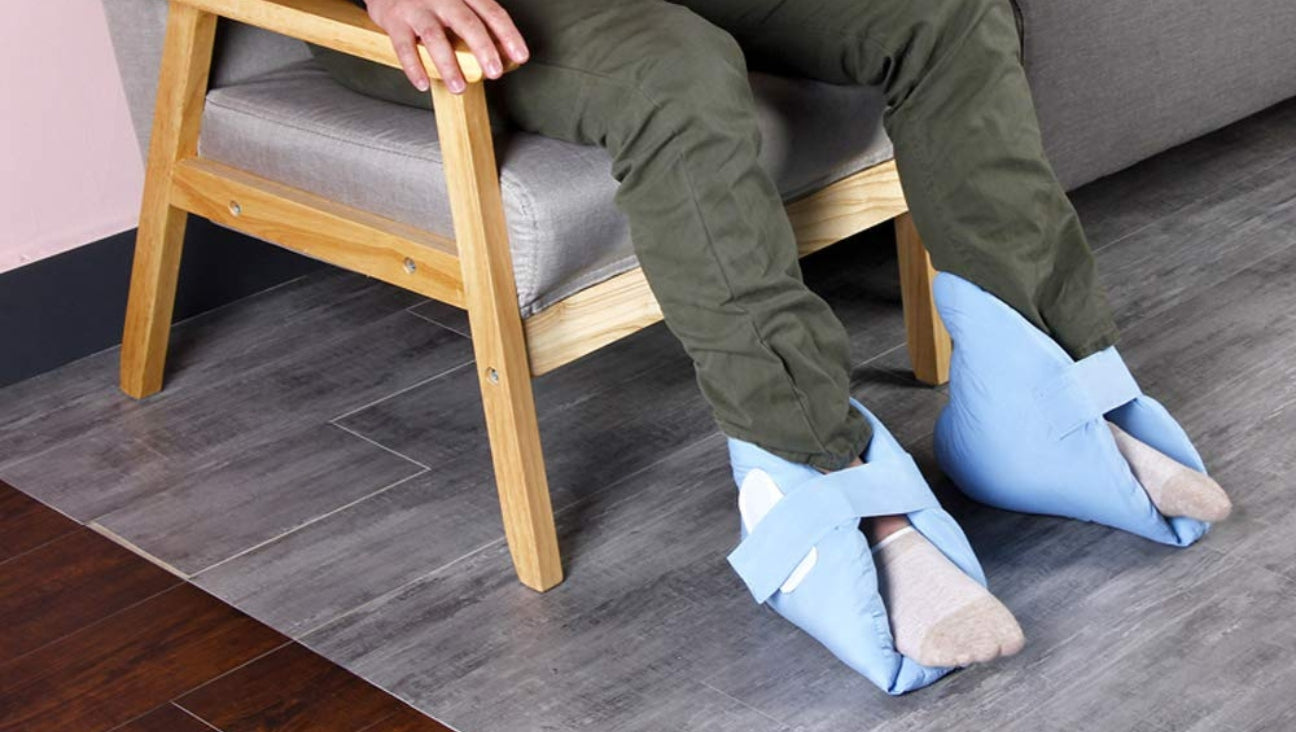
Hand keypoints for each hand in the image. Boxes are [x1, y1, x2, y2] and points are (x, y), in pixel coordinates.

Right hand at [363, 0, 528, 93]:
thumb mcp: (456, 0)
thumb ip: (477, 21)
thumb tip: (504, 53)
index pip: (492, 12)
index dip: (508, 34)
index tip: (520, 56)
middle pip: (467, 23)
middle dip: (484, 49)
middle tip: (495, 73)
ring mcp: (417, 7)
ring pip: (435, 37)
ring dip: (448, 65)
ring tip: (459, 88)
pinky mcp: (395, 19)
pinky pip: (404, 46)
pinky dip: (414, 67)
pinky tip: (423, 84)